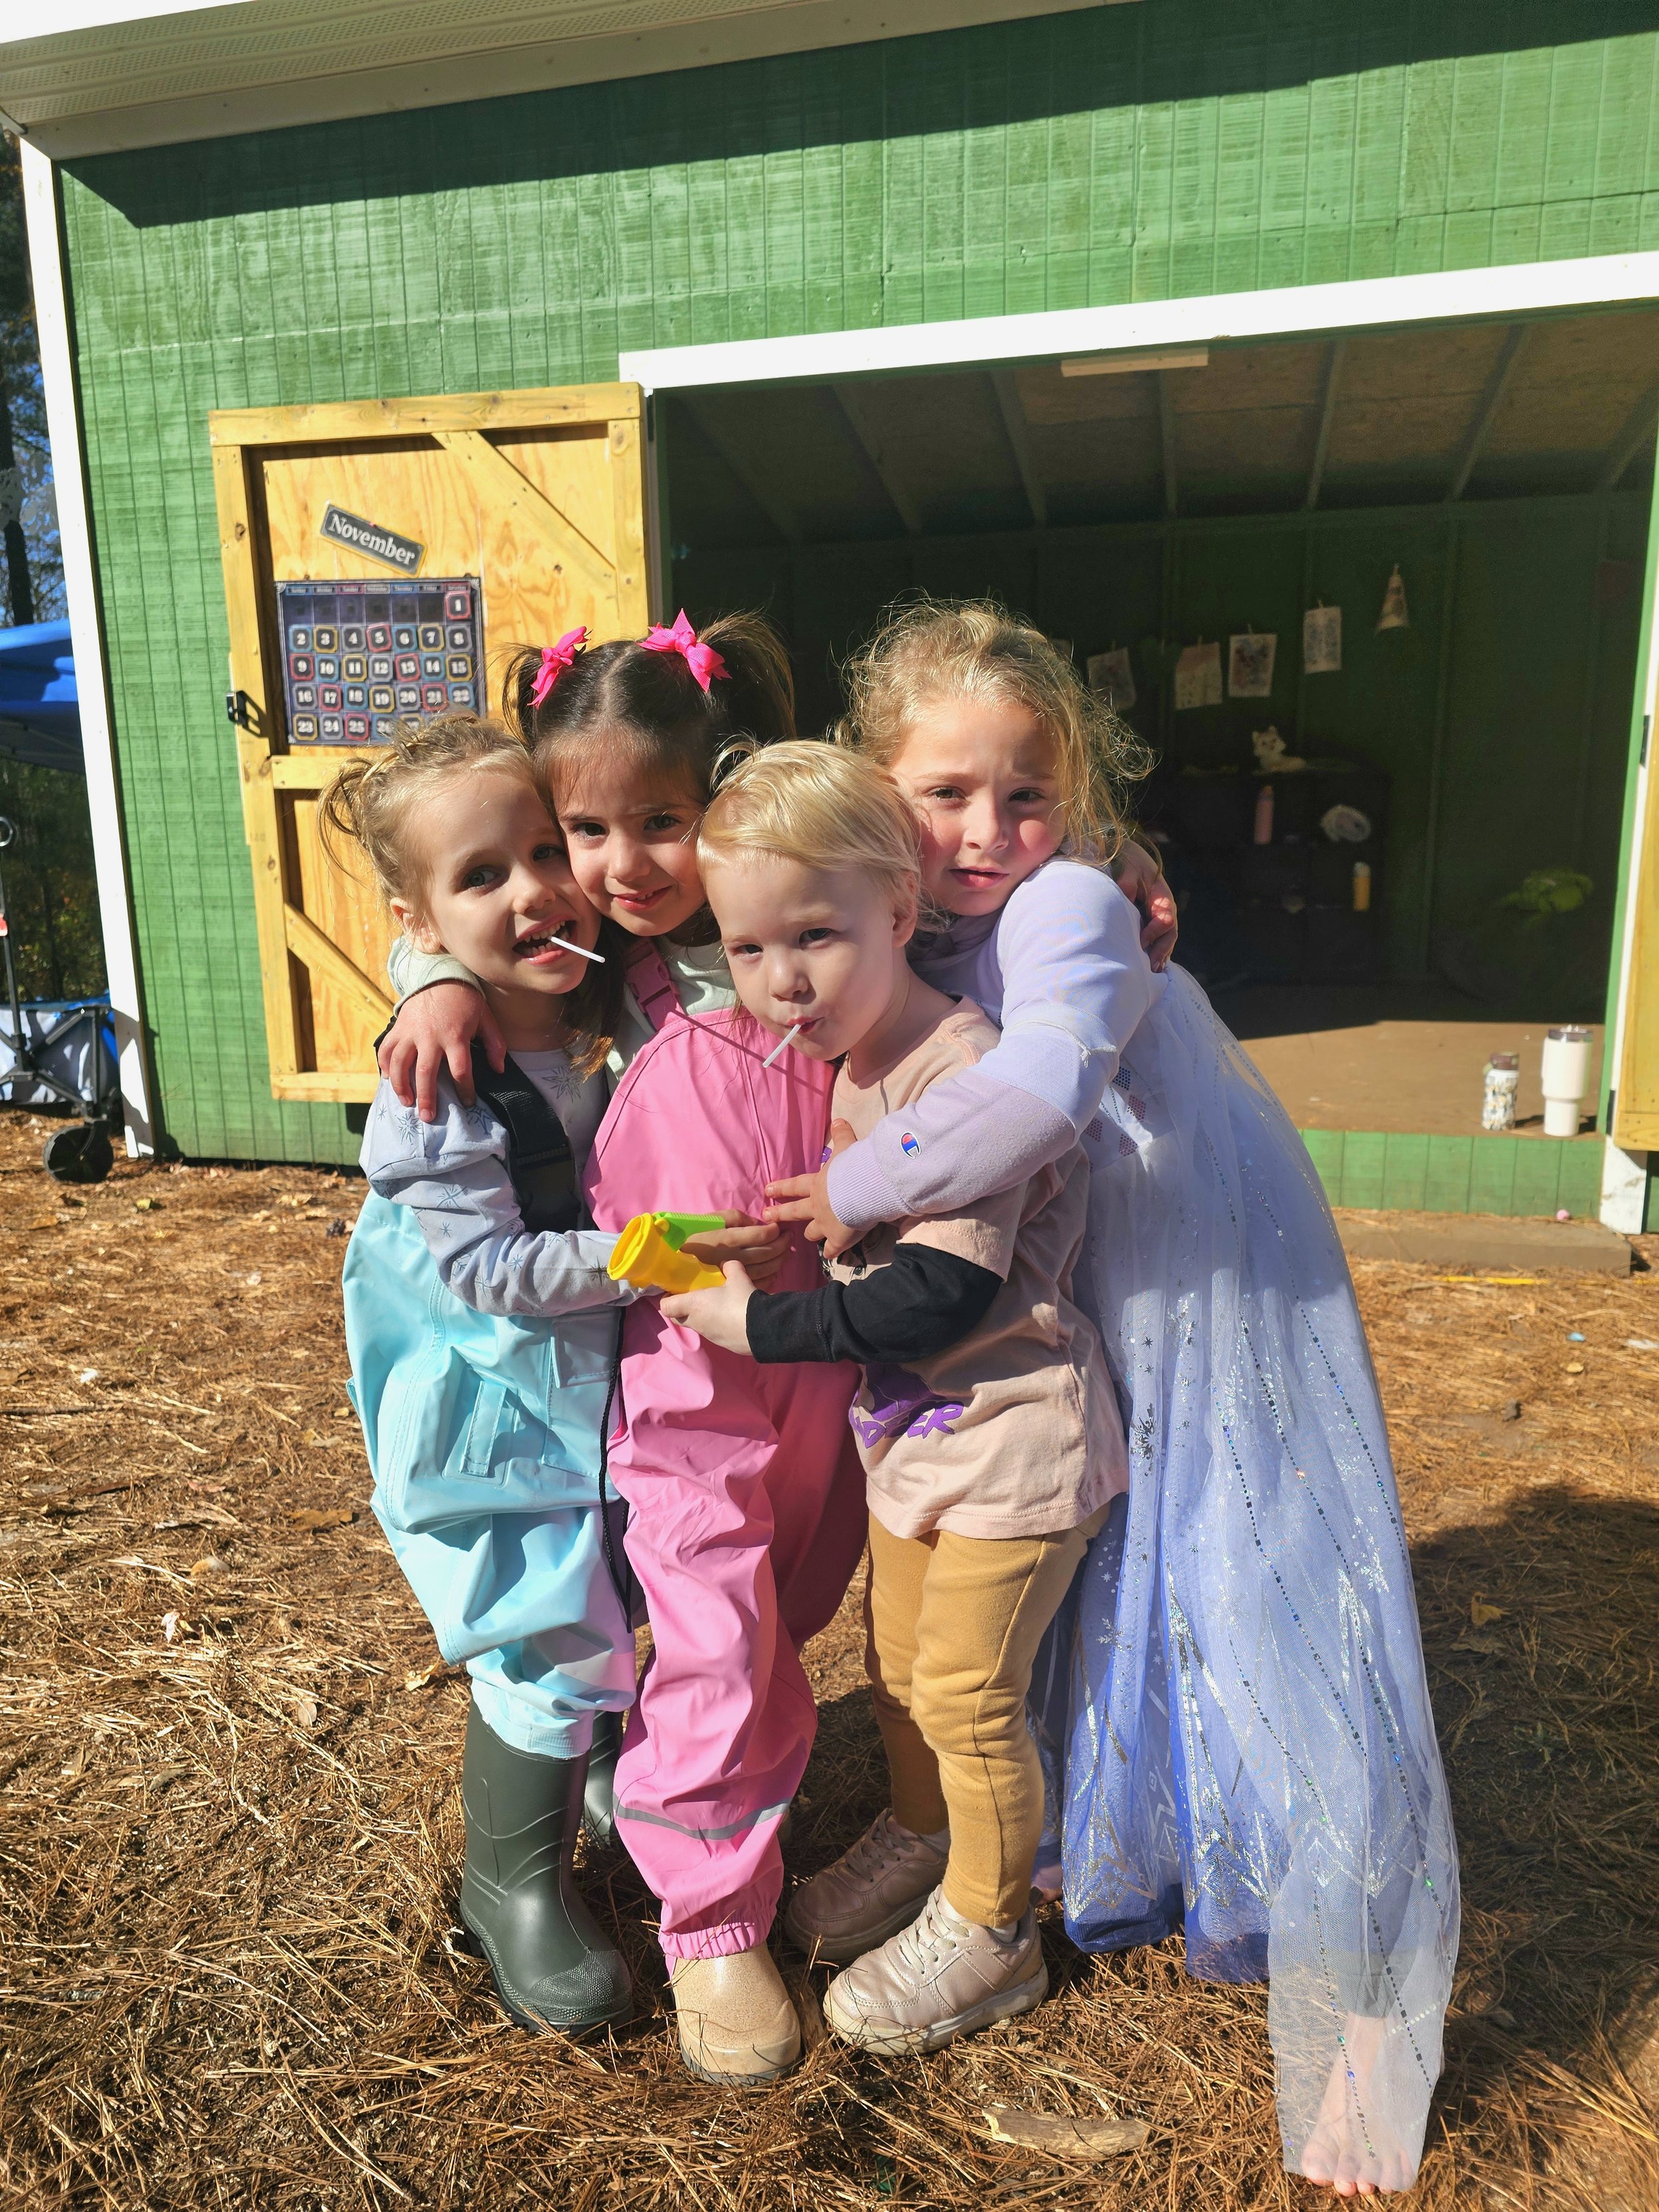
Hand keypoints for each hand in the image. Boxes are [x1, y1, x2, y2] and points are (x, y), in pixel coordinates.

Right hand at [377, 982, 503, 1121]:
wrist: (439, 975)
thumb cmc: (465, 1000)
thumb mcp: (486, 1018)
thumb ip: (494, 1044)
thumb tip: (499, 1070)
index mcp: (455, 1036)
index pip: (460, 1070)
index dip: (464, 1089)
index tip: (467, 1102)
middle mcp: (430, 1036)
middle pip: (425, 1073)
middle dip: (427, 1098)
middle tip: (427, 1117)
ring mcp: (411, 1032)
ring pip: (399, 1063)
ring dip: (401, 1086)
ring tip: (407, 1103)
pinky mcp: (398, 1027)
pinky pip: (386, 1050)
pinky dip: (384, 1066)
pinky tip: (389, 1080)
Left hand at [661, 1261, 757, 1354]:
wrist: (764, 1328)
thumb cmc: (743, 1300)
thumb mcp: (738, 1277)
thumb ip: (730, 1267)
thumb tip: (727, 1263)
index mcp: (694, 1305)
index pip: (666, 1307)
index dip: (667, 1299)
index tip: (676, 1290)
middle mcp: (697, 1323)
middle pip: (678, 1319)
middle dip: (682, 1308)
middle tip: (695, 1295)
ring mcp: (709, 1336)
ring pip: (696, 1325)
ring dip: (701, 1316)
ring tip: (717, 1304)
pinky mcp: (722, 1344)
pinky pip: (713, 1332)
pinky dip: (717, 1324)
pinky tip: (731, 1316)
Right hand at [679, 1213, 790, 1291]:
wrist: (673, 1259)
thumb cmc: (695, 1234)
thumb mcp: (714, 1218)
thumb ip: (737, 1218)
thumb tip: (760, 1223)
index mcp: (726, 1239)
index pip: (759, 1235)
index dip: (774, 1231)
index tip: (780, 1227)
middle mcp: (730, 1258)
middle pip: (765, 1253)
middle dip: (781, 1244)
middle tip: (789, 1237)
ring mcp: (730, 1275)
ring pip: (764, 1269)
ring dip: (779, 1260)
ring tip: (786, 1251)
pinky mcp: (730, 1287)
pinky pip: (756, 1284)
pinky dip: (770, 1277)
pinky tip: (775, 1269)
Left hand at [764, 1120, 858, 1258]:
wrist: (865, 1188)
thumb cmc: (854, 1166)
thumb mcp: (847, 1146)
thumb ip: (841, 1136)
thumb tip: (837, 1120)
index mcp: (817, 1183)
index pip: (794, 1185)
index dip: (781, 1188)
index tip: (767, 1190)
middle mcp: (817, 1205)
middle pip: (794, 1211)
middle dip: (780, 1214)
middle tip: (767, 1216)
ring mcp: (825, 1224)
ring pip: (811, 1232)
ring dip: (809, 1233)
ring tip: (805, 1236)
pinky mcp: (838, 1239)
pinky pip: (832, 1249)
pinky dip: (832, 1252)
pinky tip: (831, 1255)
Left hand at [1112, 838, 1177, 972]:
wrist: (1131, 859)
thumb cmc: (1129, 863)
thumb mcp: (1128, 867)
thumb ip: (1127, 880)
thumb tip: (1126, 894)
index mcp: (1162, 896)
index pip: (1164, 919)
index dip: (1154, 932)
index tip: (1140, 942)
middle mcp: (1165, 909)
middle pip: (1170, 934)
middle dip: (1160, 951)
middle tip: (1150, 967)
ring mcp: (1162, 916)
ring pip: (1167, 940)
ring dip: (1161, 956)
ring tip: (1153, 973)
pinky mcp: (1154, 922)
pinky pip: (1160, 940)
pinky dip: (1158, 954)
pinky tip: (1152, 969)